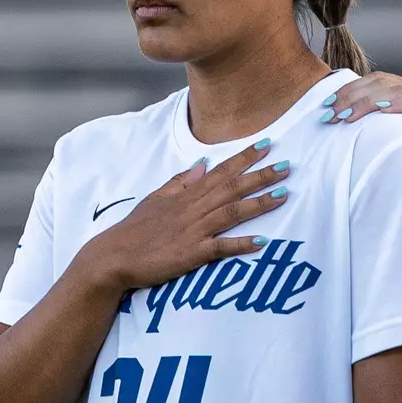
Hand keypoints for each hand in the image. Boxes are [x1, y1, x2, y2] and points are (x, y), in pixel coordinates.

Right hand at [77, 143, 289, 290]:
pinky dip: (241, 244)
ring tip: (282, 195)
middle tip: (288, 166)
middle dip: (261, 176)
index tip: (267, 145)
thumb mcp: (156, 198)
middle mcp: (193, 209)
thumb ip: (181, 182)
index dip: (244, 158)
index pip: (221, 171)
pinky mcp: (192, 254)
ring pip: (231, 213)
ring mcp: (194, 231)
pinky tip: (261, 241)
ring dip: (258, 203)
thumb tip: (202, 164)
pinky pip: (220, 247)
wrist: (113, 257)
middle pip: (232, 188)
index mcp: (186, 195)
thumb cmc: (135, 229)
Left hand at [320, 71, 401, 205]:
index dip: (347, 93)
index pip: (372, 84)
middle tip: (328, 113)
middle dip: (349, 95)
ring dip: (364, 100)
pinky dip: (395, 103)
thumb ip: (385, 134)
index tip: (326, 109)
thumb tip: (350, 139)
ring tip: (344, 115)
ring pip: (392, 88)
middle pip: (377, 81)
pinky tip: (378, 111)